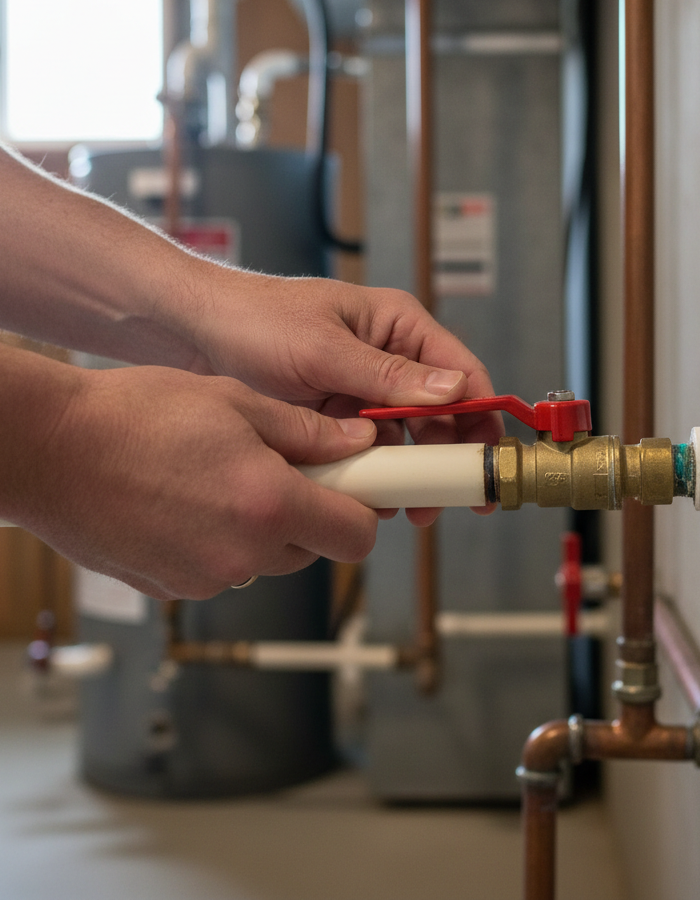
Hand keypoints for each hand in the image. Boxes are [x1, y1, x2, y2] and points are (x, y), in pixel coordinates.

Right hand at [2, 353, 378, 598]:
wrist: (48, 449)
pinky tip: (186, 501)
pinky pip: (220, 569)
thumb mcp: (234, 401)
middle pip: (312, 549)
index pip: (356, 536)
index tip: (355, 486)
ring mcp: (203, 580)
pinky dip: (219, 542)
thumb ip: (306, 432)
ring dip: (261, 527)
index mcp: (269, 505)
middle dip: (308, 512)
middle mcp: (242, 555)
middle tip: (277, 467)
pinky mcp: (171, 589)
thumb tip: (356, 446)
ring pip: (265, 559)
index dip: (361, 509)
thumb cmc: (134, 415)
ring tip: (219, 477)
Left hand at [179, 272, 503, 524]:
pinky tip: (366, 495)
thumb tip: (453, 391)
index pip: (461, 372)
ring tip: (400, 505)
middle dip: (443, 458)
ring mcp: (362, 392)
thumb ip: (387, 375)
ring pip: (405, 440)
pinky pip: (368, 453)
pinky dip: (372, 475)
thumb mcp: (322, 348)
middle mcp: (388, 359)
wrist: (192, 336)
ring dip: (407, 473)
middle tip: (438, 499)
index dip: (481, 417)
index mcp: (397, 326)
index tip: (486, 460)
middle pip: (440, 415)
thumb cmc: (254, 319)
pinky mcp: (337, 419)